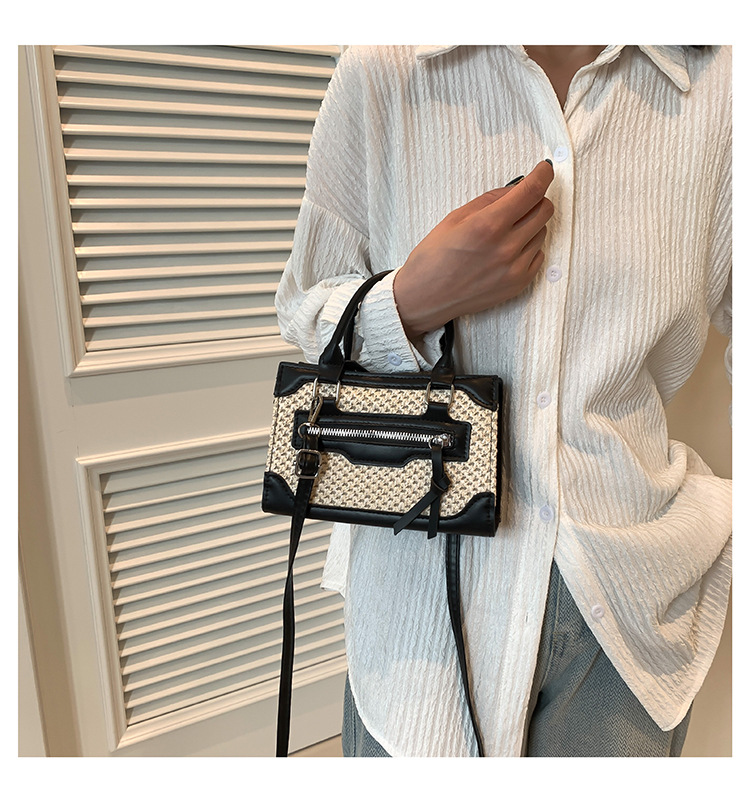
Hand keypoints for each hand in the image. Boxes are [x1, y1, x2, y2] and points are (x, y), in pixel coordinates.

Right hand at [393, 160, 554, 339]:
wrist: (425, 298)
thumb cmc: (434, 259)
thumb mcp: (455, 218)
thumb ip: (490, 200)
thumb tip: (515, 188)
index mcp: (488, 225)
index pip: (532, 191)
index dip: (543, 174)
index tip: (544, 170)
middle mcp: (506, 247)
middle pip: (544, 209)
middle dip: (535, 200)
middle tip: (519, 202)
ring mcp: (515, 268)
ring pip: (542, 232)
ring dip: (529, 225)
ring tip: (503, 233)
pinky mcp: (519, 283)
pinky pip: (538, 255)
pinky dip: (528, 247)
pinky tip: (506, 251)